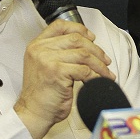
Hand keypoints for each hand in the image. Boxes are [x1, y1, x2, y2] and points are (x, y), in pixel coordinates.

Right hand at [14, 20, 114, 138]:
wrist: (33, 113)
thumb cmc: (41, 94)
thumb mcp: (44, 66)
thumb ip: (57, 53)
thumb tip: (85, 46)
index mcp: (37, 45)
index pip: (59, 26)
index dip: (79, 28)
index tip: (91, 37)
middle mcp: (40, 49)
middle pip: (76, 39)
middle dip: (96, 49)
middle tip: (105, 60)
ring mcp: (48, 60)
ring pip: (83, 54)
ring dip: (99, 64)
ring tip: (106, 73)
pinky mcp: (57, 72)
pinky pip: (84, 70)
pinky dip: (96, 76)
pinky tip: (99, 81)